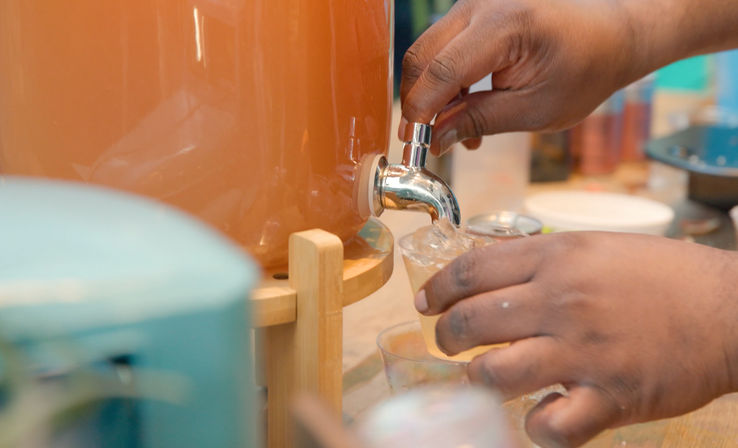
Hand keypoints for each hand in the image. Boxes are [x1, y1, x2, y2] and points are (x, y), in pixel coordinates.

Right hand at [399, 0, 641, 154]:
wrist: (611, 35)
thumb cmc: (585, 70)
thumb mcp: (535, 110)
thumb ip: (480, 121)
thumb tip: (435, 139)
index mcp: (507, 24)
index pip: (443, 70)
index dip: (421, 111)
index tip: (414, 144)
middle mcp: (484, 3)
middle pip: (422, 55)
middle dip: (417, 103)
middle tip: (423, 141)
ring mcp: (476, 3)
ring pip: (428, 52)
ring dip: (432, 95)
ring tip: (458, 131)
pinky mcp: (474, 12)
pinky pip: (443, 47)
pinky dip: (445, 81)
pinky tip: (464, 109)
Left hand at [415, 232, 737, 446]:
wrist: (728, 308)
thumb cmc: (661, 275)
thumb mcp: (593, 246)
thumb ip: (538, 258)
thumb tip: (485, 269)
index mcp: (557, 258)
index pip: (471, 269)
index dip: (437, 288)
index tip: (424, 301)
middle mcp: (562, 301)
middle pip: (472, 321)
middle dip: (445, 336)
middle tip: (446, 342)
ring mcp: (584, 351)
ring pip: (496, 374)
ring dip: (477, 381)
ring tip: (480, 379)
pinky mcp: (610, 397)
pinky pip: (551, 426)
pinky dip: (536, 426)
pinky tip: (540, 414)